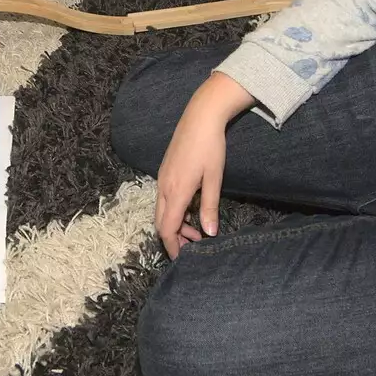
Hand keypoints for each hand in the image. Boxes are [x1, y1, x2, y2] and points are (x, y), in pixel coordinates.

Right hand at [154, 73, 254, 258]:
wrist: (200, 117)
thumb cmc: (211, 147)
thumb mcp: (214, 179)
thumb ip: (210, 207)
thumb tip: (210, 233)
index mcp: (176, 191)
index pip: (167, 228)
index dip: (173, 246)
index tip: (183, 258)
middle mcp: (164, 187)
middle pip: (160, 222)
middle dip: (174, 237)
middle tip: (195, 244)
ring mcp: (162, 178)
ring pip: (162, 211)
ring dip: (175, 224)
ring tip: (197, 228)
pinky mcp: (164, 171)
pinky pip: (164, 199)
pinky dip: (174, 211)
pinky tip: (191, 208)